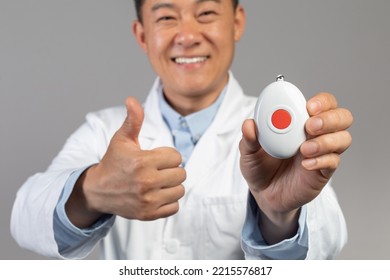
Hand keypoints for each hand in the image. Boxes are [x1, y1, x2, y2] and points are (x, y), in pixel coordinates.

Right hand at [66, 97, 185, 227]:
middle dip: (172, 170)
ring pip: (180, 190)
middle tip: (158, 170)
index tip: (155, 158)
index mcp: (142, 162)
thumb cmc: (113, 162)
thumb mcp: (121, 140)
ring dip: (172, 185)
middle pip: (181, 173)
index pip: (176, 157)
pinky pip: (175, 207)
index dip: (168, 155)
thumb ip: (132, 120)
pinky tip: (157, 194)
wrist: (98, 191)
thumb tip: (132, 99)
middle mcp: (146, 182)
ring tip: (158, 182)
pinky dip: (169, 201)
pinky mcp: (149, 214)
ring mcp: (148, 200)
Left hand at [239, 92, 352, 242]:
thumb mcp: (249, 153)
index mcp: (300, 121)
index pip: (323, 103)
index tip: (309, 106)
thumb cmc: (260, 167)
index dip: (322, 101)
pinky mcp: (323, 171)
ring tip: (304, 149)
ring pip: (343, 139)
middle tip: (310, 126)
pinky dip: (322, 160)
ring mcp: (323, 152)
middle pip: (342, 117)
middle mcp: (316, 134)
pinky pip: (333, 162)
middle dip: (330, 118)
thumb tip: (249, 124)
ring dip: (326, 141)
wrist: (264, 195)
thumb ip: (248, 139)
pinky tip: (306, 164)